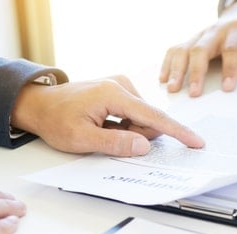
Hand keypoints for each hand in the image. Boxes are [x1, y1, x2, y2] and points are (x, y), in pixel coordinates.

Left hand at [11, 75, 204, 155]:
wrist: (40, 104)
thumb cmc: (56, 120)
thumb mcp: (82, 139)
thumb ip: (115, 143)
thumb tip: (144, 145)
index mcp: (113, 95)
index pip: (153, 116)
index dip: (177, 132)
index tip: (196, 142)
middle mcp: (121, 85)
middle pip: (148, 119)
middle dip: (138, 136)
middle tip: (108, 139)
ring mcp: (121, 86)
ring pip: (142, 118)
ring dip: (130, 131)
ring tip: (102, 131)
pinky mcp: (119, 90)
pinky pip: (135, 113)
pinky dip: (125, 125)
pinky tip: (106, 125)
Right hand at [160, 1, 236, 96]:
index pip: (232, 49)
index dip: (230, 68)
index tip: (228, 89)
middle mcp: (215, 31)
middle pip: (201, 48)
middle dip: (196, 71)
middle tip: (193, 94)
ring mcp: (200, 35)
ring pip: (184, 48)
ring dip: (176, 69)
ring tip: (172, 89)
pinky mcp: (190, 40)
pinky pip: (174, 49)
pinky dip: (167, 63)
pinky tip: (162, 79)